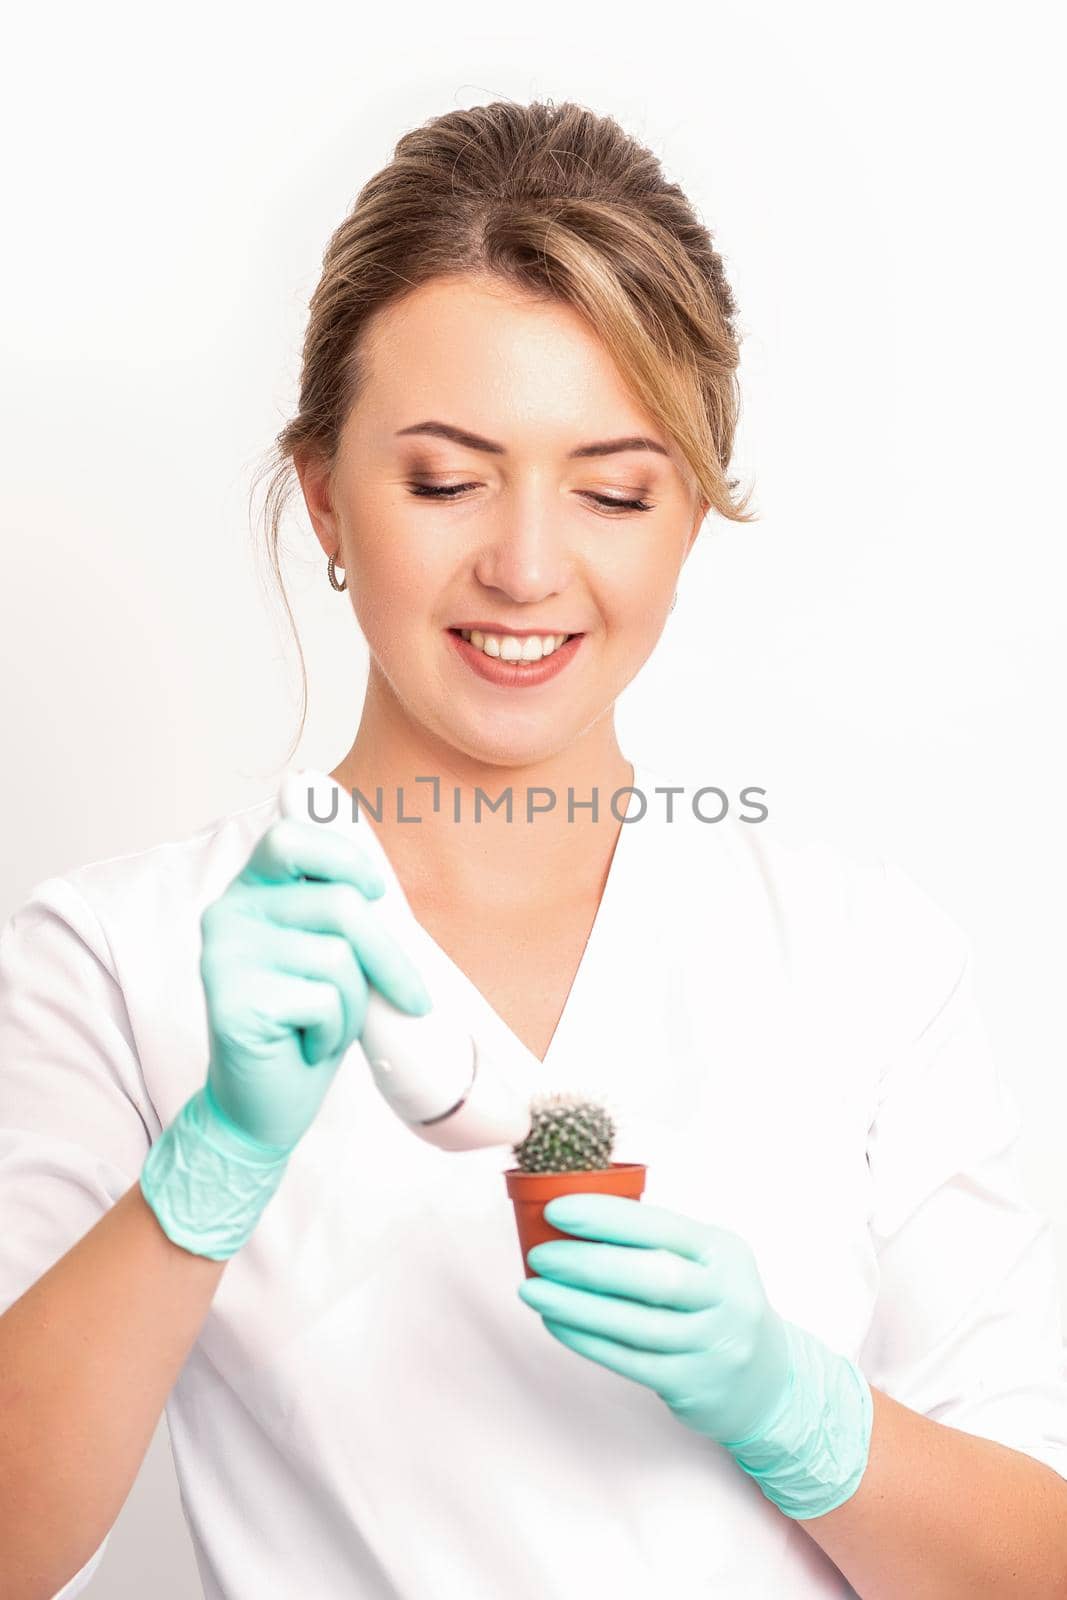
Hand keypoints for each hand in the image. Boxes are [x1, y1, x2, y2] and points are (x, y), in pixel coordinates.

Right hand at [140, 817, 432, 1260]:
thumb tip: (379, 885)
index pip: (291, 839)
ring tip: (324, 1026)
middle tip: (410, 997)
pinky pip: (322, 1000)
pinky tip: (305, 1045)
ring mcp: (223, 957)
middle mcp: (227, 914)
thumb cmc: (305, 1026)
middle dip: (388, 956)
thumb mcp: (330, 957)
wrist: (261, 1107)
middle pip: (339, 905)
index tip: (375, 893)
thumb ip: (341, 915)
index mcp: (249, 892)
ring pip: (337, 957)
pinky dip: (333, 1032)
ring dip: (353, 1004)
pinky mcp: (229, 1001)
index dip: (343, 859)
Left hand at [517, 1192, 792, 1445]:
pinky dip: (586, 1339)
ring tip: (532, 1289)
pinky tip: (555, 1321)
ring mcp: (712, 1344)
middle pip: (652, 1276)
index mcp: (723, 1252)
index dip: (608, 1217)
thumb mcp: (707, 1261)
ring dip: (576, 1305)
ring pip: (635, 1323)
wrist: (767, 1381)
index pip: (662, 1226)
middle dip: (588, 1263)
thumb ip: (656, 1241)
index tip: (558, 1210)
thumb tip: (575, 1217)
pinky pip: (628, 1359)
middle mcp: (725, 1297)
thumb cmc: (715, 1304)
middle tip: (540, 1255)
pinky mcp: (692, 1383)